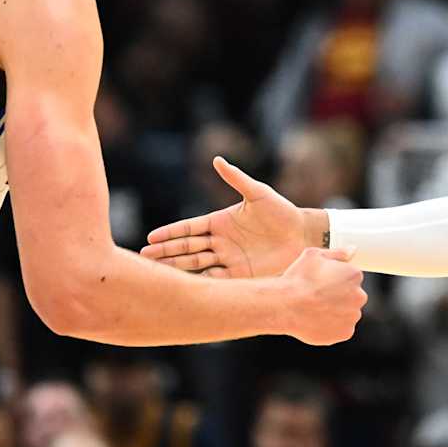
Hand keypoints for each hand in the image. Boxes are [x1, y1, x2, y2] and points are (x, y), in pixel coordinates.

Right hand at [141, 156, 316, 277]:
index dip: (170, 233)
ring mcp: (228, 260)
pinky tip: (186, 286)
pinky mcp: (240, 276)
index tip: (151, 237)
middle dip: (166, 253)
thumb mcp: (258, 194)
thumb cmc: (282, 212)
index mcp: (220, 222)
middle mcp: (220, 242)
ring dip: (177, 269)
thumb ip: (237, 179)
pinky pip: (216, 280)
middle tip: (144, 257)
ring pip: (196, 265)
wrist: (303, 236)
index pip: (189, 228)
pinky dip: (201, 283)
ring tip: (157, 273)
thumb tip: (217, 159)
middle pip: (187, 248)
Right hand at [279, 248, 366, 345]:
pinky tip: (316, 320)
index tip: (322, 282)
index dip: (335, 279)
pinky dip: (332, 326)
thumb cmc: (297, 279)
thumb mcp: (314, 255)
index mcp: (354, 275)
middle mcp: (359, 296)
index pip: (351, 277)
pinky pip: (341, 328)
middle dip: (339, 296)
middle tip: (318, 296)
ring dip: (336, 311)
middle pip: (352, 296)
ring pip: (347, 313)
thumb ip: (337, 253)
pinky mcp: (345, 333)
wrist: (285, 306)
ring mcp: (353, 316)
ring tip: (315, 309)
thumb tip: (352, 250)